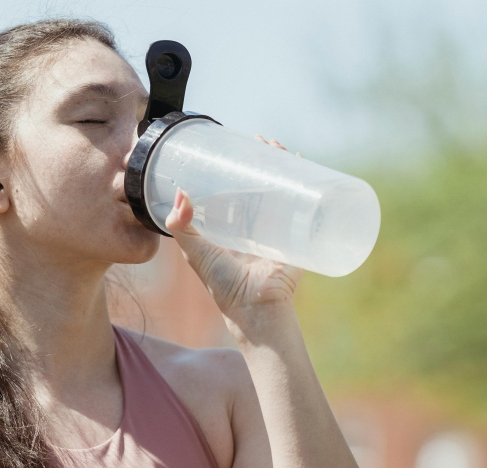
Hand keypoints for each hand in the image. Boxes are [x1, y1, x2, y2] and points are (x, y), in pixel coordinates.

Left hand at [164, 136, 304, 329]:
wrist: (257, 308)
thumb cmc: (224, 286)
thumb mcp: (196, 253)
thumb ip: (182, 227)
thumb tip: (179, 193)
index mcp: (231, 230)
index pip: (234, 191)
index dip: (234, 171)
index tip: (233, 149)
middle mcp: (255, 228)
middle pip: (261, 185)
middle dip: (262, 162)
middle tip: (261, 141)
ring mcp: (278, 230)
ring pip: (282, 190)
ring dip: (284, 167)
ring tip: (280, 147)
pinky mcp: (297, 236)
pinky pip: (304, 204)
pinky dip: (306, 183)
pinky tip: (305, 165)